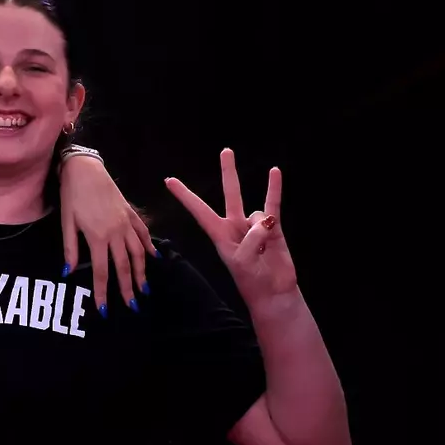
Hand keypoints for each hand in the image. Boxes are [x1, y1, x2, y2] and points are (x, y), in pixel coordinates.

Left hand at [59, 155, 152, 311]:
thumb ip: (70, 249)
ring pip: (138, 252)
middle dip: (128, 288)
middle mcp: (116, 232)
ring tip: (144, 288)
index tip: (104, 310)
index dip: (103, 292)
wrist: (85, 169)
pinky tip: (153, 257)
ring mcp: (126, 222)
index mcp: (98, 237)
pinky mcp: (131, 213)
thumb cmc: (72, 195)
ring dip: (142, 272)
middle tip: (132, 306)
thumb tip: (68, 272)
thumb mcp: (66, 223)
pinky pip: (143, 233)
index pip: (102, 272)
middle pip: (124, 266)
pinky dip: (149, 246)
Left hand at [165, 149, 296, 304]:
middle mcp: (235, 226)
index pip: (199, 211)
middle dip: (228, 172)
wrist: (273, 293)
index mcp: (219, 235)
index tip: (169, 180)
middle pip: (231, 194)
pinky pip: (273, 204)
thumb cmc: (251, 281)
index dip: (185, 196)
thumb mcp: (243, 262)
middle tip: (226, 151)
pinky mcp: (274, 228)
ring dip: (262, 228)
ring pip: (256, 210)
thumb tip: (266, 220)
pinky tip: (274, 172)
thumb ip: (252, 239)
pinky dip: (273, 189)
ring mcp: (255, 226)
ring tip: (264, 250)